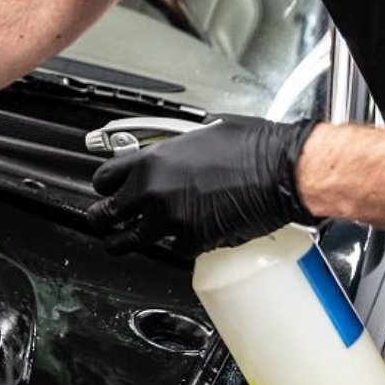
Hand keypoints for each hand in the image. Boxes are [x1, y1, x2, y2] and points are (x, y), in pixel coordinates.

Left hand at [86, 116, 316, 256]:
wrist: (282, 173)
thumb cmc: (254, 148)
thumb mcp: (202, 134)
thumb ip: (175, 150)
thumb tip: (170, 154)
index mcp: (152, 161)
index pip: (104, 179)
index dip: (103, 187)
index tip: (105, 192)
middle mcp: (152, 192)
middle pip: (104, 215)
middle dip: (102, 219)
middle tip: (105, 221)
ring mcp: (168, 221)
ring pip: (127, 241)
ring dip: (124, 240)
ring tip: (122, 241)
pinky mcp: (190, 243)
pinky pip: (172, 249)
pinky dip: (177, 244)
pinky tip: (185, 233)